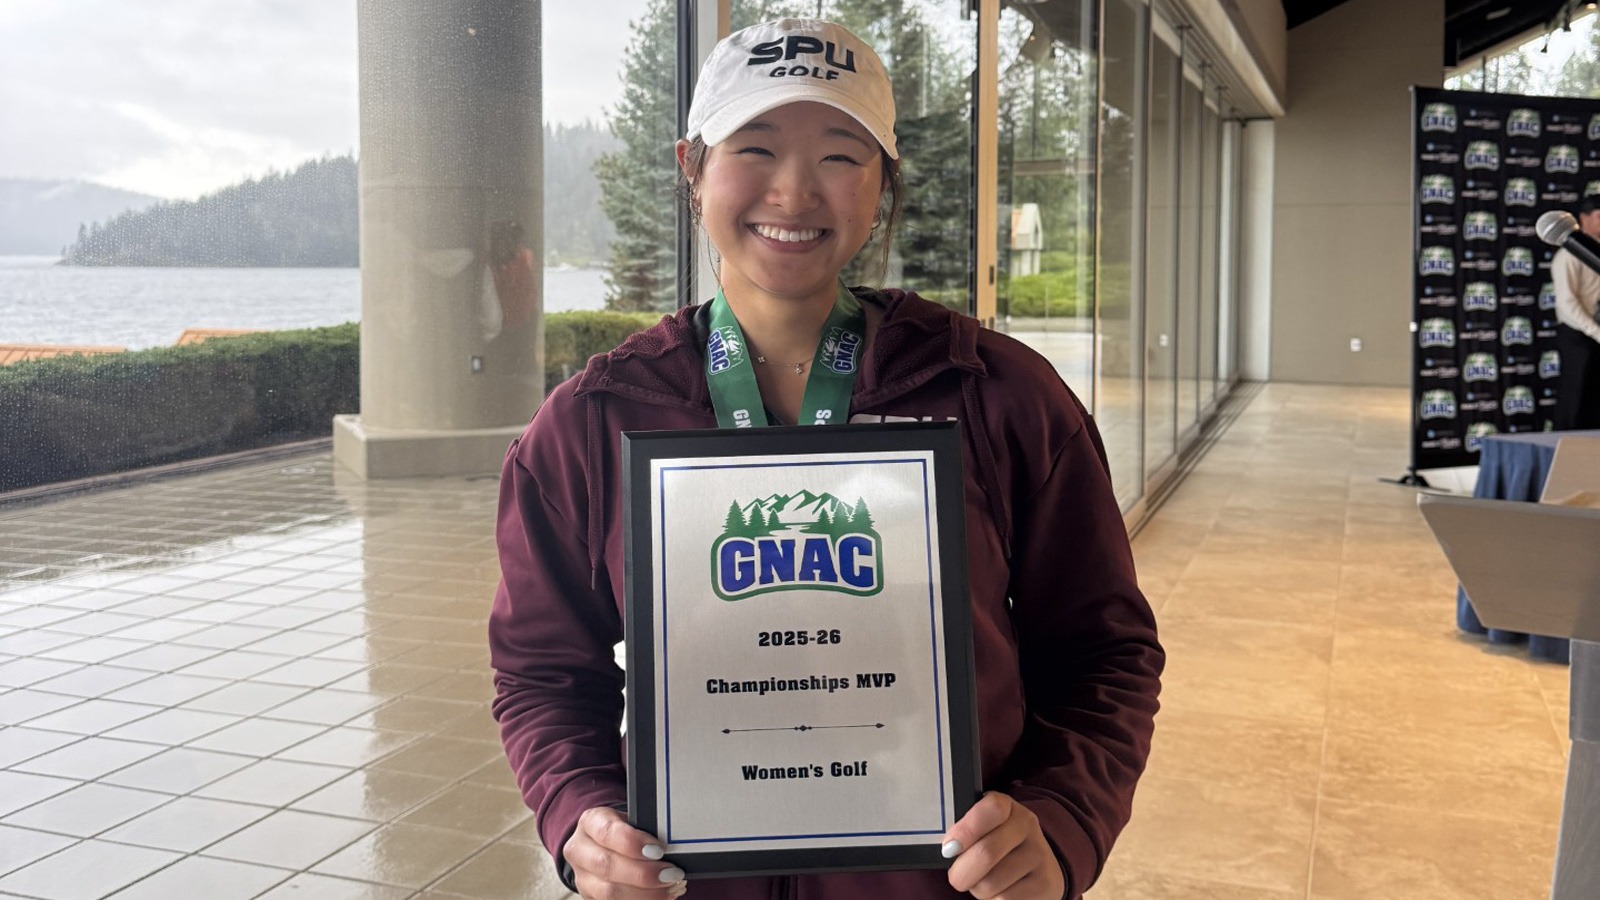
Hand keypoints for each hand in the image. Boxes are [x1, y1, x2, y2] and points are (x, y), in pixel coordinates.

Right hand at [563, 807, 687, 898]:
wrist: (604, 845)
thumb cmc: (624, 830)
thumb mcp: (632, 821)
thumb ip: (647, 830)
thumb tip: (672, 847)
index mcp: (590, 822)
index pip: (608, 832)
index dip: (634, 843)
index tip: (660, 850)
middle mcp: (580, 850)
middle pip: (607, 866)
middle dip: (644, 873)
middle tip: (672, 874)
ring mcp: (582, 878)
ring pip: (609, 892)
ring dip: (645, 894)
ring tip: (671, 888)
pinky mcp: (590, 897)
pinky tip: (661, 897)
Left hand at [942, 792, 1064, 899]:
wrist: (1038, 868)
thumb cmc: (998, 847)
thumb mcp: (983, 830)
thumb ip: (966, 832)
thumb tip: (949, 849)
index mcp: (1008, 807)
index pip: (991, 809)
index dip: (965, 830)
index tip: (949, 848)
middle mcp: (1028, 827)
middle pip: (986, 853)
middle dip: (961, 872)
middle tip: (957, 877)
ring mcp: (1040, 855)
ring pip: (991, 883)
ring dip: (977, 889)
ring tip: (984, 882)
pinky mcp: (1046, 884)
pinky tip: (999, 892)